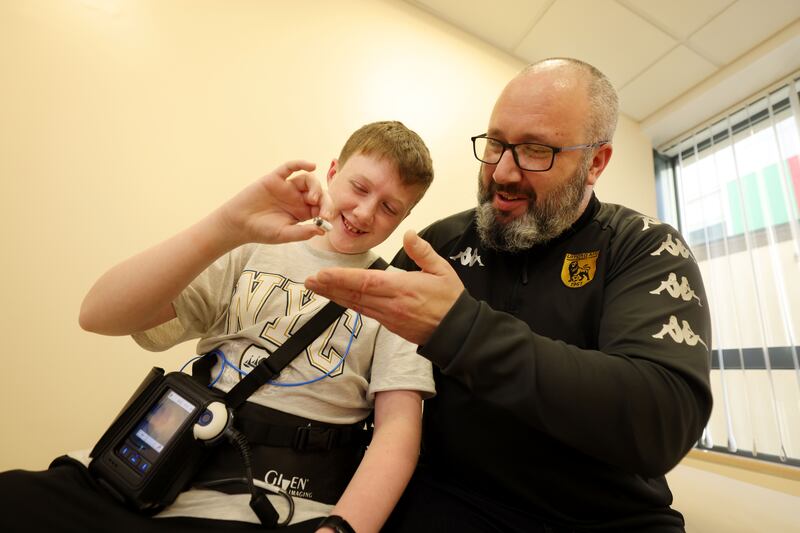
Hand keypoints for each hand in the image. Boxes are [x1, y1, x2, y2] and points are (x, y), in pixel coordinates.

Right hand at [215, 160, 333, 246]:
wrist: (239, 224)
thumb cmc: (262, 231)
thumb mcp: (284, 235)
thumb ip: (302, 233)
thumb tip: (322, 230)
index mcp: (303, 212)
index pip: (322, 207)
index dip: (328, 210)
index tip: (328, 218)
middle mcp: (297, 198)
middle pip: (319, 192)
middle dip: (325, 200)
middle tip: (324, 211)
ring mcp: (287, 187)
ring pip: (308, 180)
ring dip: (315, 186)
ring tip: (313, 199)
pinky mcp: (275, 178)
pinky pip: (289, 167)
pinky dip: (300, 163)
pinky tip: (311, 165)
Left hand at [305, 230, 463, 344]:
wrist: (459, 333)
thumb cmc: (451, 300)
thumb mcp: (442, 270)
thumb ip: (423, 252)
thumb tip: (409, 234)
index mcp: (403, 288)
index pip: (366, 282)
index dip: (342, 278)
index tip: (323, 274)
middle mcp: (391, 305)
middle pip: (354, 294)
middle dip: (330, 287)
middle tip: (308, 281)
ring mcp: (389, 317)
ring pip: (356, 304)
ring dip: (334, 296)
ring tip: (316, 287)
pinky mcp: (390, 325)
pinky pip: (365, 312)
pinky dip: (348, 304)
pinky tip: (337, 298)